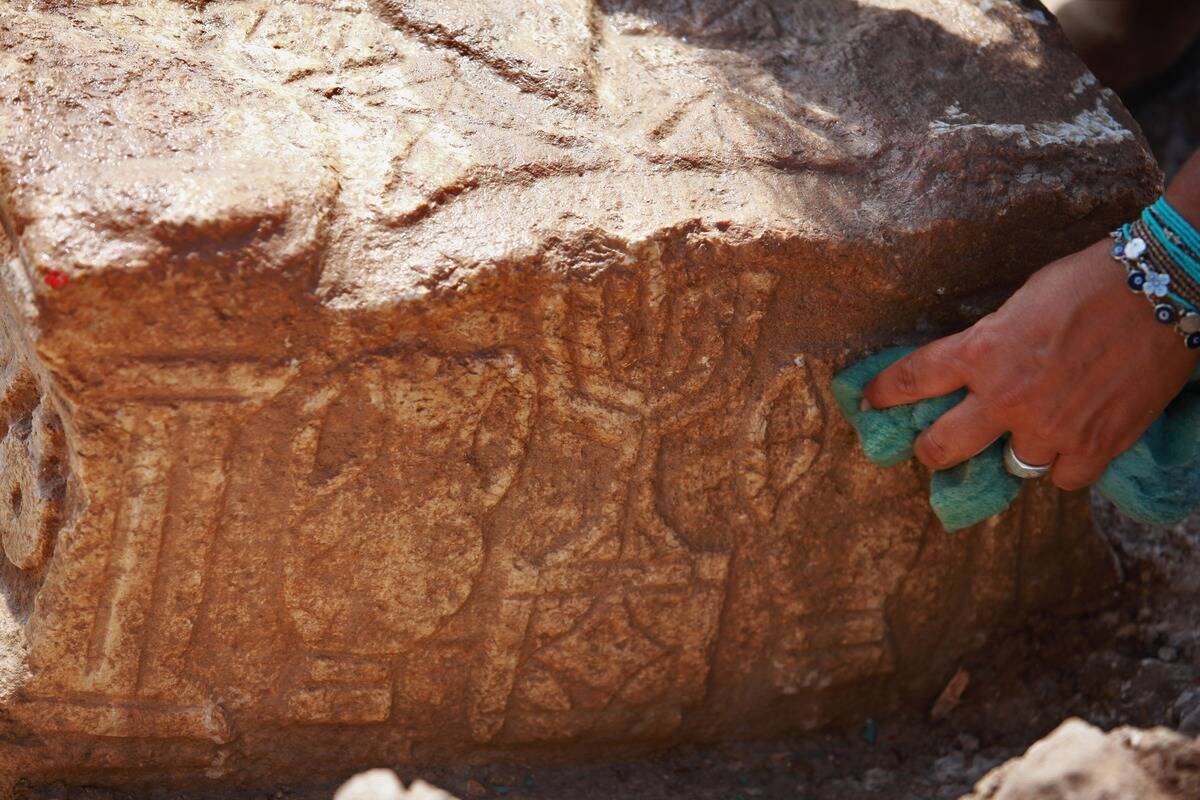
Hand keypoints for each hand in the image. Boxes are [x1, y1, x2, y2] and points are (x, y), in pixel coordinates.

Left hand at [863, 239, 1199, 489]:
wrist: (1163, 288)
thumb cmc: (1091, 282)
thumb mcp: (1022, 303)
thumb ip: (993, 342)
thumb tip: (977, 364)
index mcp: (982, 350)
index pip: (913, 378)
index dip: (885, 394)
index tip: (871, 403)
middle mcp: (1006, 396)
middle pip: (941, 448)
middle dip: (931, 451)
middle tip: (932, 448)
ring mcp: (1049, 426)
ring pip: (1009, 469)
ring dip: (1015, 453)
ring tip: (1028, 436)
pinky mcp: (1095, 445)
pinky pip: (1062, 479)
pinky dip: (1065, 466)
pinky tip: (1072, 445)